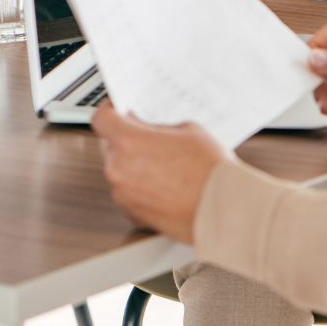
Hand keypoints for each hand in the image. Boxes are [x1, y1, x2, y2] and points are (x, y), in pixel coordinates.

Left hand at [90, 106, 227, 243]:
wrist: (224, 208)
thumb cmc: (210, 170)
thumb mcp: (188, 130)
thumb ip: (158, 128)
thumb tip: (147, 130)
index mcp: (129, 142)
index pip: (102, 119)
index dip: (109, 112)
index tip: (116, 111)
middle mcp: (119, 169)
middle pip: (110, 146)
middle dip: (125, 140)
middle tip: (148, 139)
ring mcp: (124, 195)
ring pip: (119, 172)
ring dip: (134, 166)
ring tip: (164, 165)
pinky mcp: (133, 215)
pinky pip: (129, 194)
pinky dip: (140, 188)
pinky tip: (164, 185)